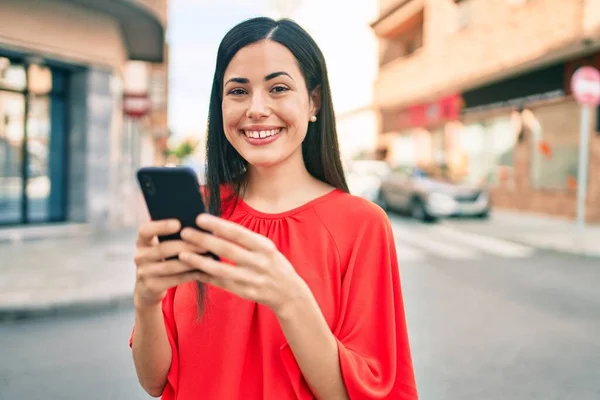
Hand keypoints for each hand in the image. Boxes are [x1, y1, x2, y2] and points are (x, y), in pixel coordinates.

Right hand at [133, 219, 208, 309]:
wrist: (149, 287)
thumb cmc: (163, 259)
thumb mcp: (160, 246)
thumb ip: (173, 237)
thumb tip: (198, 226)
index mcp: (142, 242)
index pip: (145, 231)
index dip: (161, 226)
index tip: (178, 224)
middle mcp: (139, 257)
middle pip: (162, 249)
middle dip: (185, 246)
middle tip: (204, 244)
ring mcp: (144, 273)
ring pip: (170, 266)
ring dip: (191, 261)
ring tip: (208, 256)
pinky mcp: (151, 286)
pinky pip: (175, 279)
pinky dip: (191, 274)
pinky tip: (204, 270)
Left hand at [178, 214, 310, 316]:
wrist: (289, 293)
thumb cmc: (273, 264)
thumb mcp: (266, 247)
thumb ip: (246, 239)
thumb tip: (216, 227)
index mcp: (265, 247)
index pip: (238, 233)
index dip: (218, 225)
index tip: (199, 218)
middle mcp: (259, 262)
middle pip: (227, 250)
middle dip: (204, 240)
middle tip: (184, 232)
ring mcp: (252, 279)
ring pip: (221, 270)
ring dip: (200, 262)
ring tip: (182, 254)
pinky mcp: (245, 293)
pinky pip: (221, 284)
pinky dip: (206, 277)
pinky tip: (192, 271)